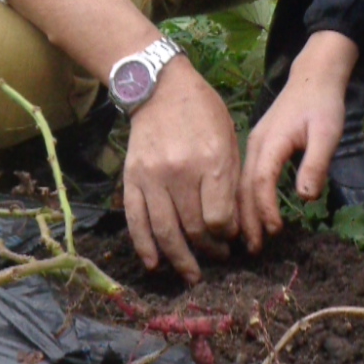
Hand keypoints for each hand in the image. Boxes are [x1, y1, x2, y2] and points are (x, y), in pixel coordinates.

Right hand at [121, 57, 240, 282]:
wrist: (159, 88)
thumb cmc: (203, 113)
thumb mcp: (229, 140)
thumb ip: (231, 183)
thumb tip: (232, 226)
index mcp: (211, 161)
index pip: (219, 217)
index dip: (226, 234)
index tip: (230, 237)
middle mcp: (180, 172)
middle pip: (193, 228)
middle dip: (208, 250)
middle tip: (217, 258)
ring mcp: (152, 177)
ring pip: (165, 231)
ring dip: (179, 259)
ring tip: (191, 275)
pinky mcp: (132, 179)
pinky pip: (136, 220)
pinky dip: (144, 246)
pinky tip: (155, 264)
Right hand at [237, 30, 357, 252]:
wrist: (313, 76)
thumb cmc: (322, 103)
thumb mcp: (326, 133)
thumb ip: (316, 164)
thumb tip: (306, 198)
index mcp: (269, 142)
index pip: (261, 182)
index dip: (265, 209)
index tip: (275, 232)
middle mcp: (255, 145)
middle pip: (243, 188)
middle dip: (247, 220)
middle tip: (253, 250)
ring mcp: (253, 145)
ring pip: (240, 184)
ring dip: (243, 213)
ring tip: (248, 241)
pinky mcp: (257, 147)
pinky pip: (244, 178)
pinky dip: (244, 200)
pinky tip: (249, 216)